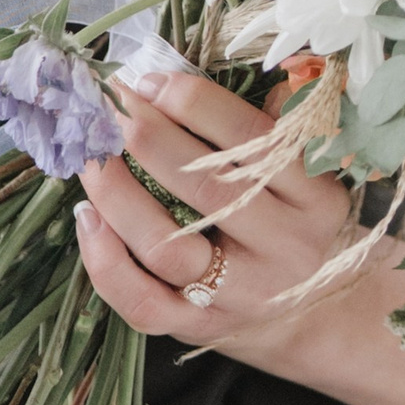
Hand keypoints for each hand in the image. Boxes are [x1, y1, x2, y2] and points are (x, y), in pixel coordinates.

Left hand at [73, 67, 356, 365]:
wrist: (318, 311)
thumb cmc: (298, 218)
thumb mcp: (309, 172)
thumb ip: (272, 123)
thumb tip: (208, 74)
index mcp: (314, 199)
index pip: (250, 141)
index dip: (193, 103)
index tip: (151, 79)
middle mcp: (282, 249)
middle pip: (205, 189)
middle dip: (147, 137)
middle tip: (110, 104)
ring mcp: (240, 296)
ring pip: (167, 247)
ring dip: (118, 194)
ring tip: (92, 154)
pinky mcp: (200, 329)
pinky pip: (143, 302)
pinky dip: (106, 261)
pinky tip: (85, 217)